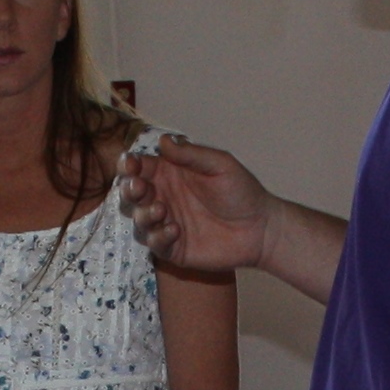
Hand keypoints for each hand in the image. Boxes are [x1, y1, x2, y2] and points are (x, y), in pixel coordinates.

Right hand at [122, 136, 271, 274]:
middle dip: (128, 190)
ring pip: (138, 219)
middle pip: (130, 193)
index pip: (139, 167)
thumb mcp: (220, 165)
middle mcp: (163, 197)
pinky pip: (155, 243)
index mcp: (169, 173)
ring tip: (161, 210)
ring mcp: (166, 223)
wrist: (261, 228)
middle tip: (139, 188)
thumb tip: (163, 141)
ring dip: (143, 214)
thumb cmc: (241, 191)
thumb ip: (191, 155)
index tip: (131, 165)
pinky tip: (175, 229)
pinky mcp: (173, 248)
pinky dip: (159, 236)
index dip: (129, 164)